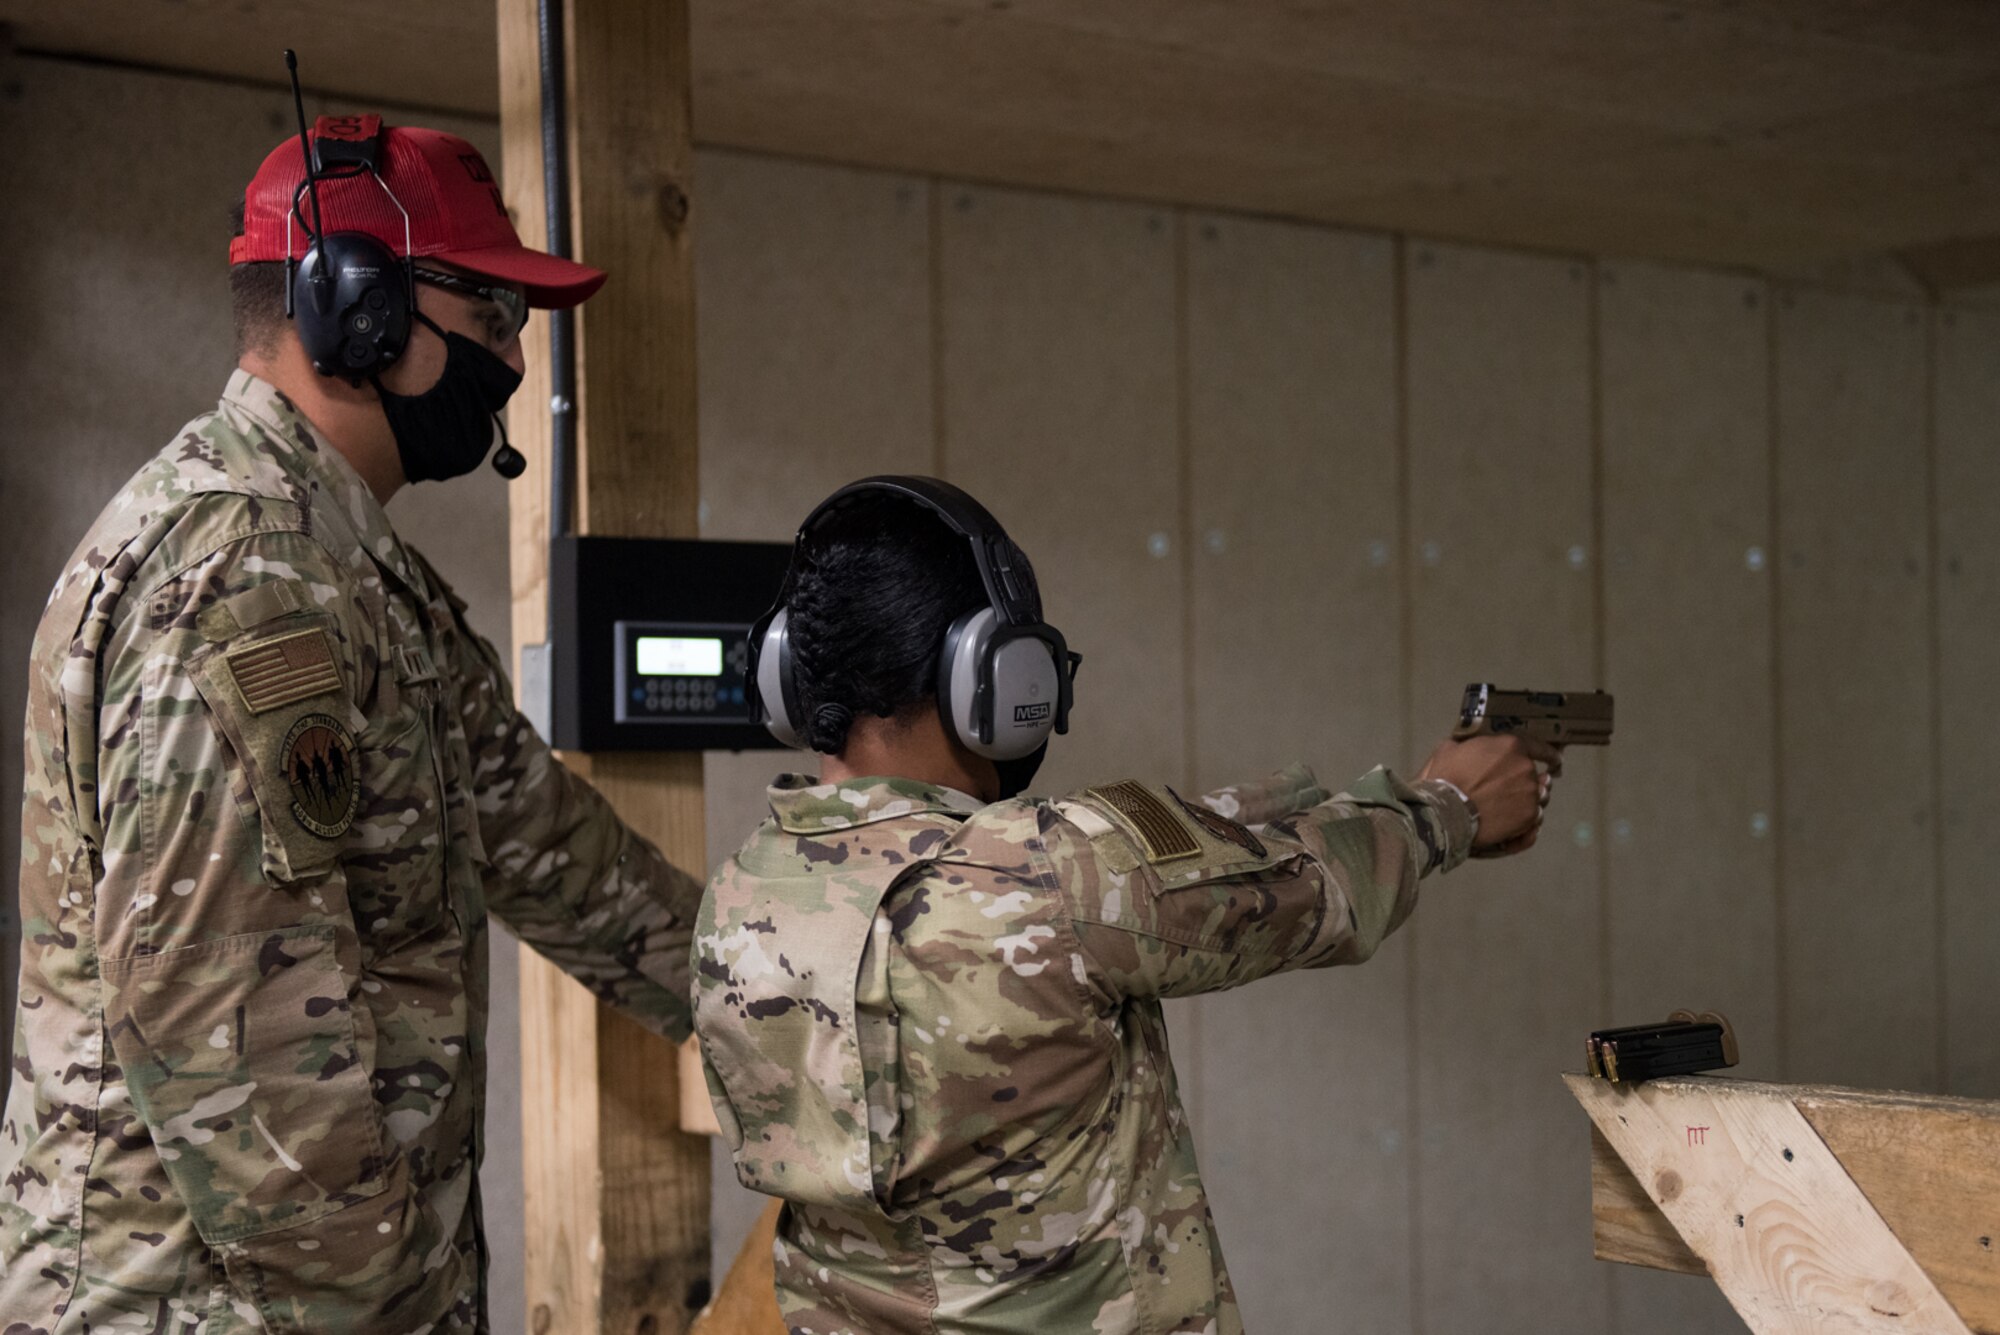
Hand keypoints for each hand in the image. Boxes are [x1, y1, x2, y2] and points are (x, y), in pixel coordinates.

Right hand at [1417, 733, 1562, 856]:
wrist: (1445, 810)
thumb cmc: (1444, 778)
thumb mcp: (1450, 749)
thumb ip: (1469, 747)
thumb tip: (1469, 749)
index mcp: (1511, 746)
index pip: (1539, 747)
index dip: (1549, 754)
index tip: (1556, 761)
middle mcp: (1526, 768)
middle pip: (1535, 775)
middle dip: (1528, 783)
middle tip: (1513, 792)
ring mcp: (1530, 793)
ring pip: (1537, 798)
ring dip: (1528, 803)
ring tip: (1512, 812)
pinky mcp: (1528, 816)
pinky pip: (1533, 819)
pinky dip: (1526, 825)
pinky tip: (1515, 829)